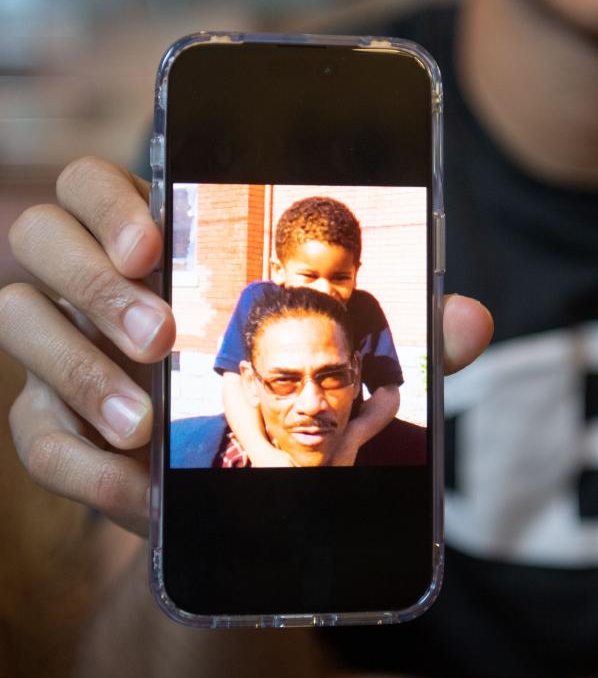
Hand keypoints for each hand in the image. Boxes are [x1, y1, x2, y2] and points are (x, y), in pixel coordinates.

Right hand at [0, 157, 492, 532]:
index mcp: (156, 243)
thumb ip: (405, 340)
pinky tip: (138, 493)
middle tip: (161, 336)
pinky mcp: (50, 426)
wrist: (241, 485)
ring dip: (76, 369)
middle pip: (39, 238)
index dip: (107, 201)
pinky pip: (32, 435)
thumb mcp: (350, 363)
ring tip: (144, 423)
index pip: (93, 184)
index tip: (155, 242)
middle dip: (92, 283)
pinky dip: (81, 466)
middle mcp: (93, 285)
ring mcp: (61, 351)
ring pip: (16, 322)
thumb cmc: (288, 389)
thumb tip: (473, 321)